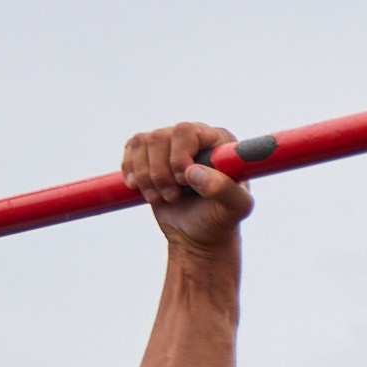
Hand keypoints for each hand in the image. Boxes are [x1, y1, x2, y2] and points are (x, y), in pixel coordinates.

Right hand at [122, 121, 253, 249]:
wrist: (197, 234)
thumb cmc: (220, 219)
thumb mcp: (235, 209)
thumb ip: (224, 190)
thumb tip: (193, 172)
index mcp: (219, 141)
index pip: (187, 132)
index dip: (179, 157)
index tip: (185, 182)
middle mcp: (194, 136)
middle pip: (160, 137)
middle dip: (160, 173)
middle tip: (173, 197)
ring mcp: (171, 143)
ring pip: (142, 143)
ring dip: (146, 177)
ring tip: (161, 198)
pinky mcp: (151, 153)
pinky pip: (131, 148)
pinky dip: (131, 171)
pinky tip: (140, 188)